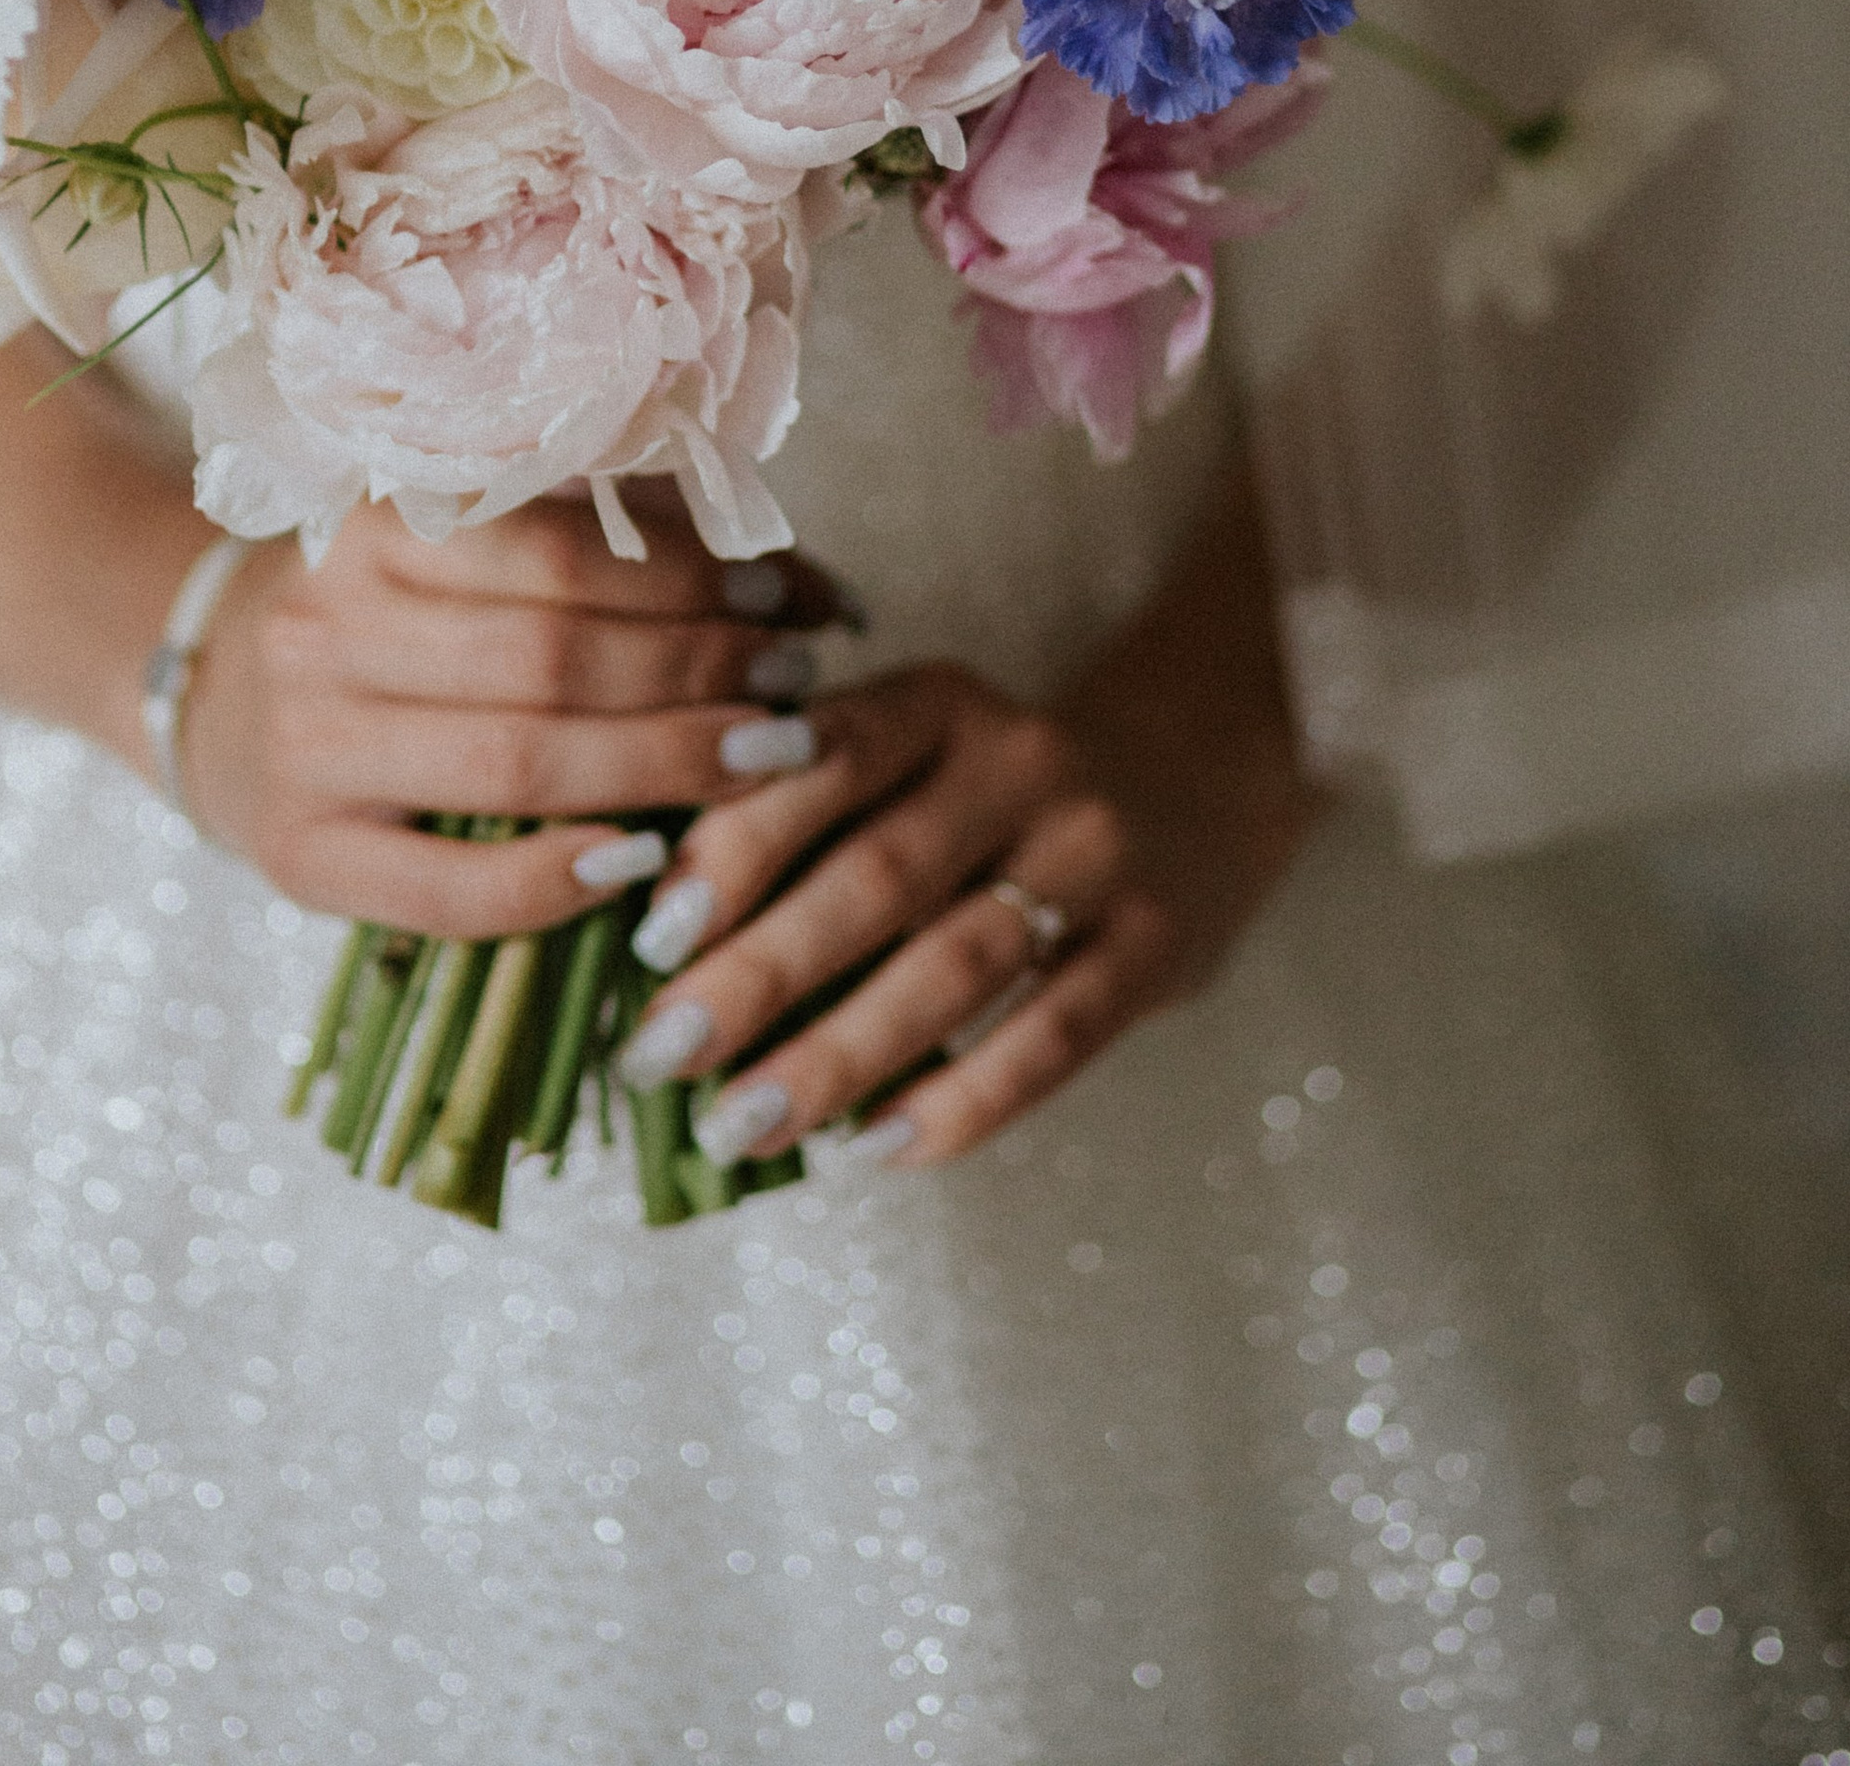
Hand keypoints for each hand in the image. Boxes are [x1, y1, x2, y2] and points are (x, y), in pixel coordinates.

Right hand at [182, 485, 852, 939]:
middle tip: (794, 682)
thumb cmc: (378, 606)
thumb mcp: (463, 542)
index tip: (784, 599)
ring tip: (765, 757)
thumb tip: (806, 584)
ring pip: (516, 766)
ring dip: (663, 766)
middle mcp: (326, 629)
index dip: (688, 582)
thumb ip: (612, 544)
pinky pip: (450, 891)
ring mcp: (307, 749)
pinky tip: (644, 861)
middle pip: (550, 662)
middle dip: (697, 677)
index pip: (557, 554)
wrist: (206, 684)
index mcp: (371, 526)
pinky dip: (559, 883)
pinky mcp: (302, 859)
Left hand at [615, 482, 1319, 1172]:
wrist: (1200, 770)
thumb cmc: (993, 786)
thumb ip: (808, 809)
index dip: (733, 845)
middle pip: (877, 875)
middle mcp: (1021, 762)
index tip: (649, 934)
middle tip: (661, 1056)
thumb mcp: (917, 750)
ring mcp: (1098, 853)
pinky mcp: (1157, 944)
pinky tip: (872, 1149)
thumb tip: (654, 936)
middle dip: (758, 974)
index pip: (824, 760)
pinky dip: (958, 1103)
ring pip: (954, 966)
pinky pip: (1051, 1037)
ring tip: (740, 1124)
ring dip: (838, 1055)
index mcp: (939, 700)